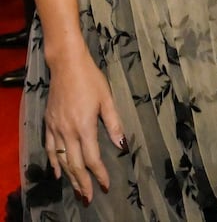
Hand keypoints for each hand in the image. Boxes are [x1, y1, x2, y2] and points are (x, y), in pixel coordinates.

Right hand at [44, 44, 126, 202]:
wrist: (66, 64)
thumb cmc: (90, 79)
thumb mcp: (107, 98)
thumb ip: (114, 123)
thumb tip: (122, 145)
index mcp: (84, 126)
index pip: (92, 158)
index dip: (100, 174)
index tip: (106, 185)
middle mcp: (67, 131)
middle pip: (75, 165)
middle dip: (83, 183)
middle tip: (89, 198)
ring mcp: (56, 128)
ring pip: (61, 160)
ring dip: (69, 177)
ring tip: (77, 190)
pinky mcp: (49, 123)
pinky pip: (50, 148)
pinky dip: (54, 162)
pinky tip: (58, 171)